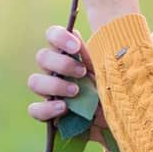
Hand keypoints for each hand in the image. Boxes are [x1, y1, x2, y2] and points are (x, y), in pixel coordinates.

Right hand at [27, 25, 110, 147]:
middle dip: (62, 64)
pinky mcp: (48, 113)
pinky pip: (35, 109)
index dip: (59, 37)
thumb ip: (92, 54)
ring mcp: (49, 92)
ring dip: (54, 85)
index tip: (75, 47)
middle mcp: (54, 71)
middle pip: (42, 57)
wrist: (117, 118)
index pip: (52, 36)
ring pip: (34, 82)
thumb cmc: (111, 88)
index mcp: (68, 55)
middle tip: (82, 72)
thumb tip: (75, 33)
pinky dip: (47, 108)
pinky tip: (63, 108)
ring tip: (76, 91)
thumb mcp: (107, 71)